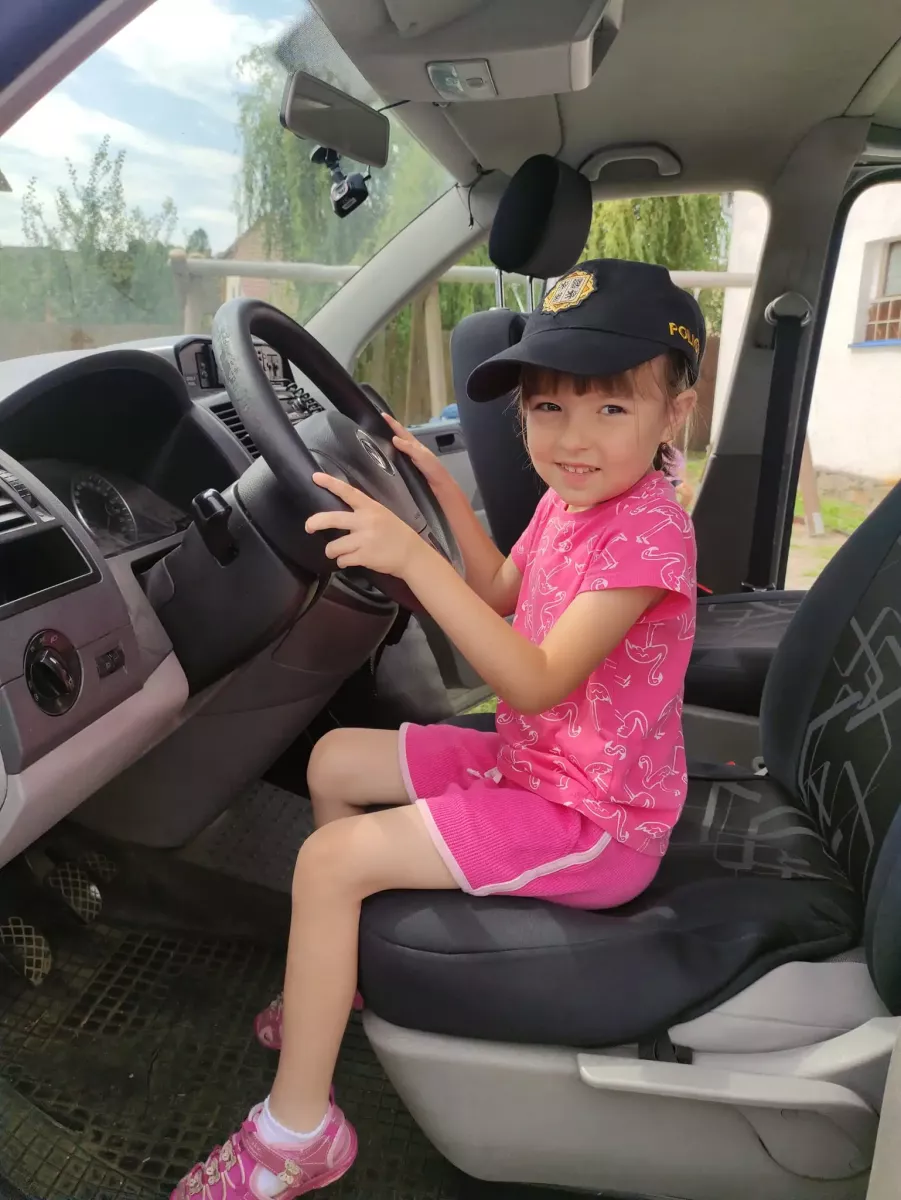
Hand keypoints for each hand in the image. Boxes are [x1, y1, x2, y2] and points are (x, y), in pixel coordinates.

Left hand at [305, 473, 424, 577]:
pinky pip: (342, 560)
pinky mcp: (364, 556)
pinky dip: (342, 561)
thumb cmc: (396, 534)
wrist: (412, 555)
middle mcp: (366, 521)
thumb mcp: (382, 515)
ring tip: (337, 552)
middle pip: (332, 519)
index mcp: (370, 508)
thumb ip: (364, 512)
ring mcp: (364, 539)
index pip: (348, 492)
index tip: (315, 477)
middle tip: (308, 527)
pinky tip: (348, 560)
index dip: (331, 484)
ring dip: (332, 551)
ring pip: (334, 546)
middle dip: (315, 523)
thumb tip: (341, 515)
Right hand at [381, 411, 452, 490]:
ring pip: (397, 447)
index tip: (382, 414)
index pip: (401, 431)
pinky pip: (397, 458)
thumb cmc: (432, 468)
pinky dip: (390, 454)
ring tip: (376, 438)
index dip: (392, 423)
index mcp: (415, 444)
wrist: (439, 485)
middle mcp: (411, 450)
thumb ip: (408, 447)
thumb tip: (393, 438)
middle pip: (399, 437)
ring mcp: (410, 459)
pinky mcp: (408, 468)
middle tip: (376, 424)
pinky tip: (384, 457)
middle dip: (389, 430)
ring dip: (388, 442)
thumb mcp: (421, 456)